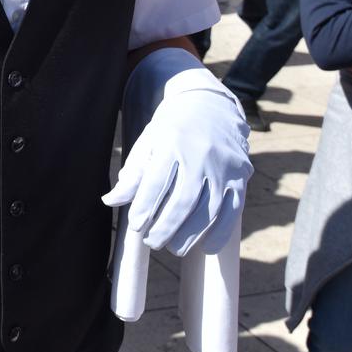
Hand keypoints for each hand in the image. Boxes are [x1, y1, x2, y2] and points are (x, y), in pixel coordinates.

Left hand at [104, 65, 251, 257]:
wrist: (211, 104)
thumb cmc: (171, 129)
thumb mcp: (148, 142)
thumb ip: (132, 174)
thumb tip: (110, 201)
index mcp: (171, 143)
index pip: (156, 182)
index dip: (144, 207)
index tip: (135, 226)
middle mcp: (200, 154)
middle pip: (183, 201)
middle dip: (166, 227)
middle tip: (152, 243)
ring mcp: (223, 166)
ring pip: (209, 209)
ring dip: (190, 235)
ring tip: (173, 247)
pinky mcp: (241, 175)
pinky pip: (234, 209)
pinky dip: (221, 232)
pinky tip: (207, 247)